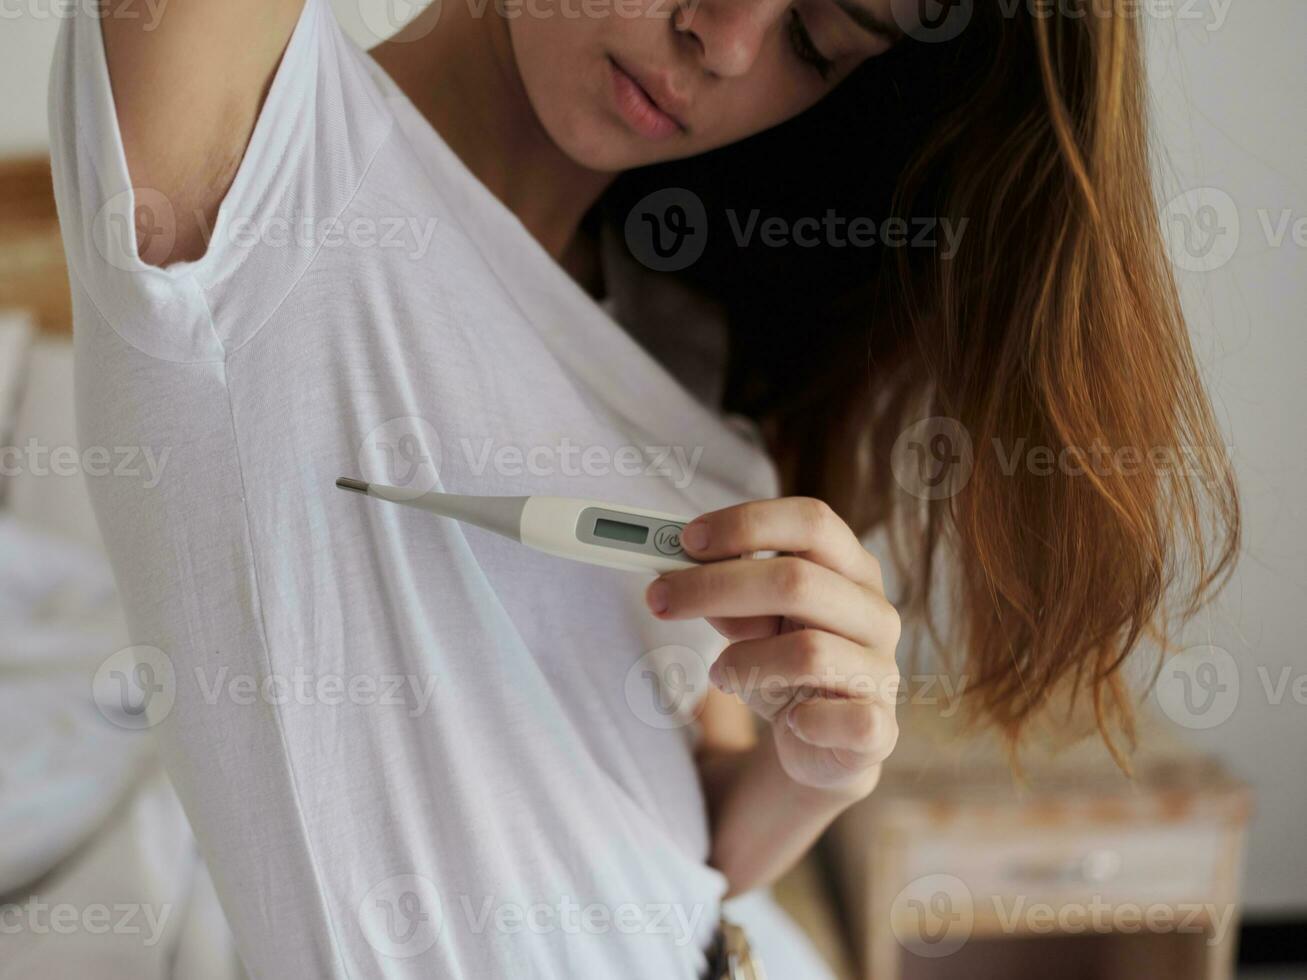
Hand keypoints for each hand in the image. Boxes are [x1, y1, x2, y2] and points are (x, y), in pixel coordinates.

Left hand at [645, 498, 900, 798]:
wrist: (824, 742)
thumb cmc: (785, 665)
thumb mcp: (754, 622)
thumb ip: (729, 595)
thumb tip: (682, 575)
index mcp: (852, 568)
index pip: (811, 521)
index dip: (746, 524)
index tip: (687, 540)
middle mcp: (876, 612)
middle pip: (797, 581)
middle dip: (714, 586)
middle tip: (658, 598)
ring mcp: (883, 671)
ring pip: (807, 651)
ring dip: (743, 661)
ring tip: (721, 673)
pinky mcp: (880, 729)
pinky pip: (842, 719)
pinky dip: (802, 721)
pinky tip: (790, 722)